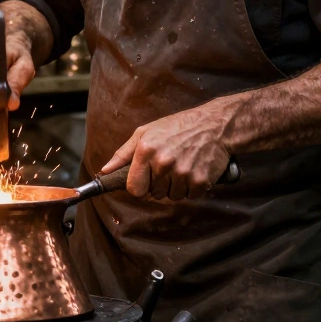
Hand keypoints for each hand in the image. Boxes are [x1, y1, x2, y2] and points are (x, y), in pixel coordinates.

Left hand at [100, 102, 231, 200]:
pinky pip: (190, 196)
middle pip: (153, 194)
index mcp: (146, 150)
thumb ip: (123, 153)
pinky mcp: (200, 180)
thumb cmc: (177, 127)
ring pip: (172, 197)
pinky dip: (192, 187)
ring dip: (176, 187)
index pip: (134, 188)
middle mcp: (163, 162)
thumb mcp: (145, 132)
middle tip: (169, 166)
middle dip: (159, 184)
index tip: (145, 181)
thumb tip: (105, 171)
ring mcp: (183, 173)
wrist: (215, 125)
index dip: (139, 187)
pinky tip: (194, 169)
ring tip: (182, 166)